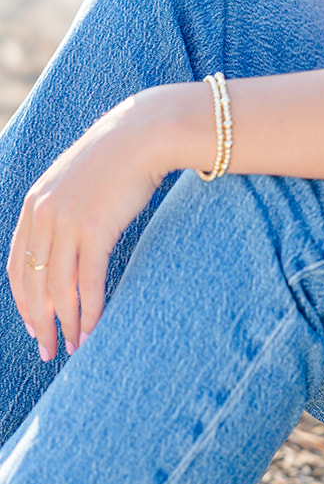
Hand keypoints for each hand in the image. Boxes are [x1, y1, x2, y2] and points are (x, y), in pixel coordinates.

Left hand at [6, 86, 199, 359]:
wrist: (145, 134)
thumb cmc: (117, 160)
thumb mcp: (74, 183)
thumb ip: (60, 213)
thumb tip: (62, 250)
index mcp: (34, 204)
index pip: (17, 265)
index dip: (24, 301)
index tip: (35, 325)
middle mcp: (43, 214)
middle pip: (33, 283)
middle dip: (40, 322)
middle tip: (49, 349)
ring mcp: (68, 221)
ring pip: (58, 287)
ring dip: (66, 322)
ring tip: (75, 345)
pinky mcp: (96, 228)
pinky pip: (88, 280)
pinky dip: (89, 309)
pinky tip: (93, 327)